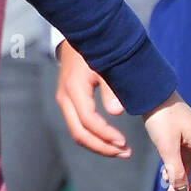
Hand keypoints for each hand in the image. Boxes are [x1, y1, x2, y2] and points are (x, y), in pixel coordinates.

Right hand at [54, 40, 129, 157]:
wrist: (79, 38)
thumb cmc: (96, 50)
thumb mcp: (106, 66)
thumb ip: (111, 89)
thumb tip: (117, 112)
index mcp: (74, 89)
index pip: (88, 120)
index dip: (106, 135)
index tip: (124, 143)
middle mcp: (65, 99)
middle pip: (79, 133)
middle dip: (102, 147)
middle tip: (125, 153)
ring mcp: (65, 102)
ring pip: (77, 133)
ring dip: (98, 145)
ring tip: (120, 151)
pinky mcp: (69, 103)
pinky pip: (78, 126)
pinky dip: (94, 137)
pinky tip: (110, 140)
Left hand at [143, 91, 190, 190]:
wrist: (150, 92)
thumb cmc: (160, 117)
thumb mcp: (166, 146)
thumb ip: (175, 168)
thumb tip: (181, 190)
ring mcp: (189, 137)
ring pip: (190, 165)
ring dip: (182, 181)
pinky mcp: (178, 134)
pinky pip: (180, 156)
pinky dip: (174, 168)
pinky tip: (165, 177)